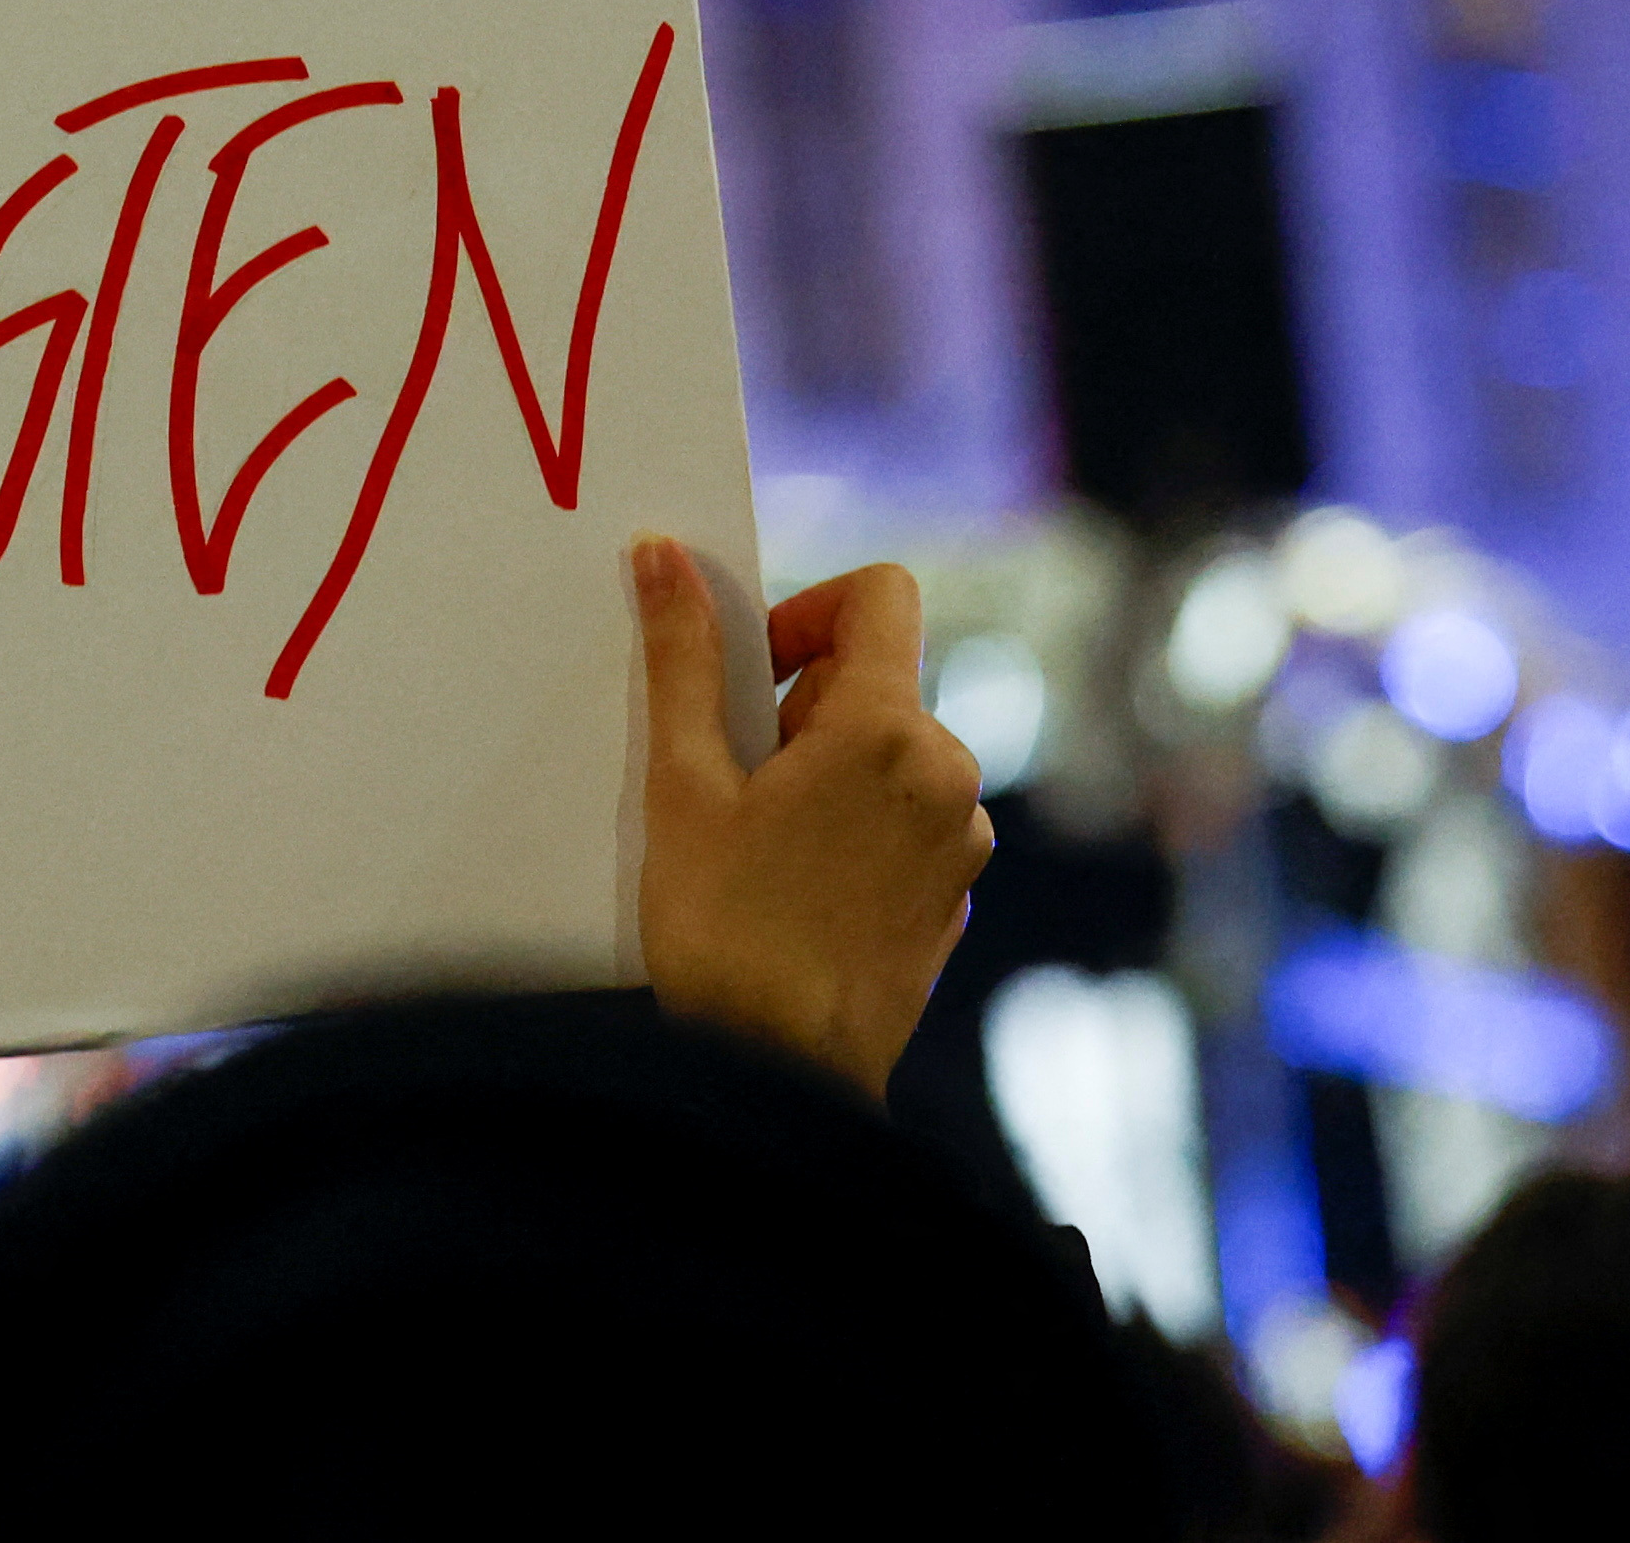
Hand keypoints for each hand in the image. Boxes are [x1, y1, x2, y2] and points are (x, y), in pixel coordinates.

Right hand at [634, 538, 992, 1098]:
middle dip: (802, 704)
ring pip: (892, 752)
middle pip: (878, 679)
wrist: (778, 1072)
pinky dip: (855, 825)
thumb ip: (685, 657)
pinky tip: (795, 883)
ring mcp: (963, 843)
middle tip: (735, 776)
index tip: (752, 670)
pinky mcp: (956, 896)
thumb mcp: (685, 780)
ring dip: (827, 768)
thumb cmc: (726, 927)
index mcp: (889, 731)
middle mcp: (949, 776)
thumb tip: (666, 556)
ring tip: (760, 839)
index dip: (807, 608)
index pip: (881, 595)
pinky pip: (908, 819)